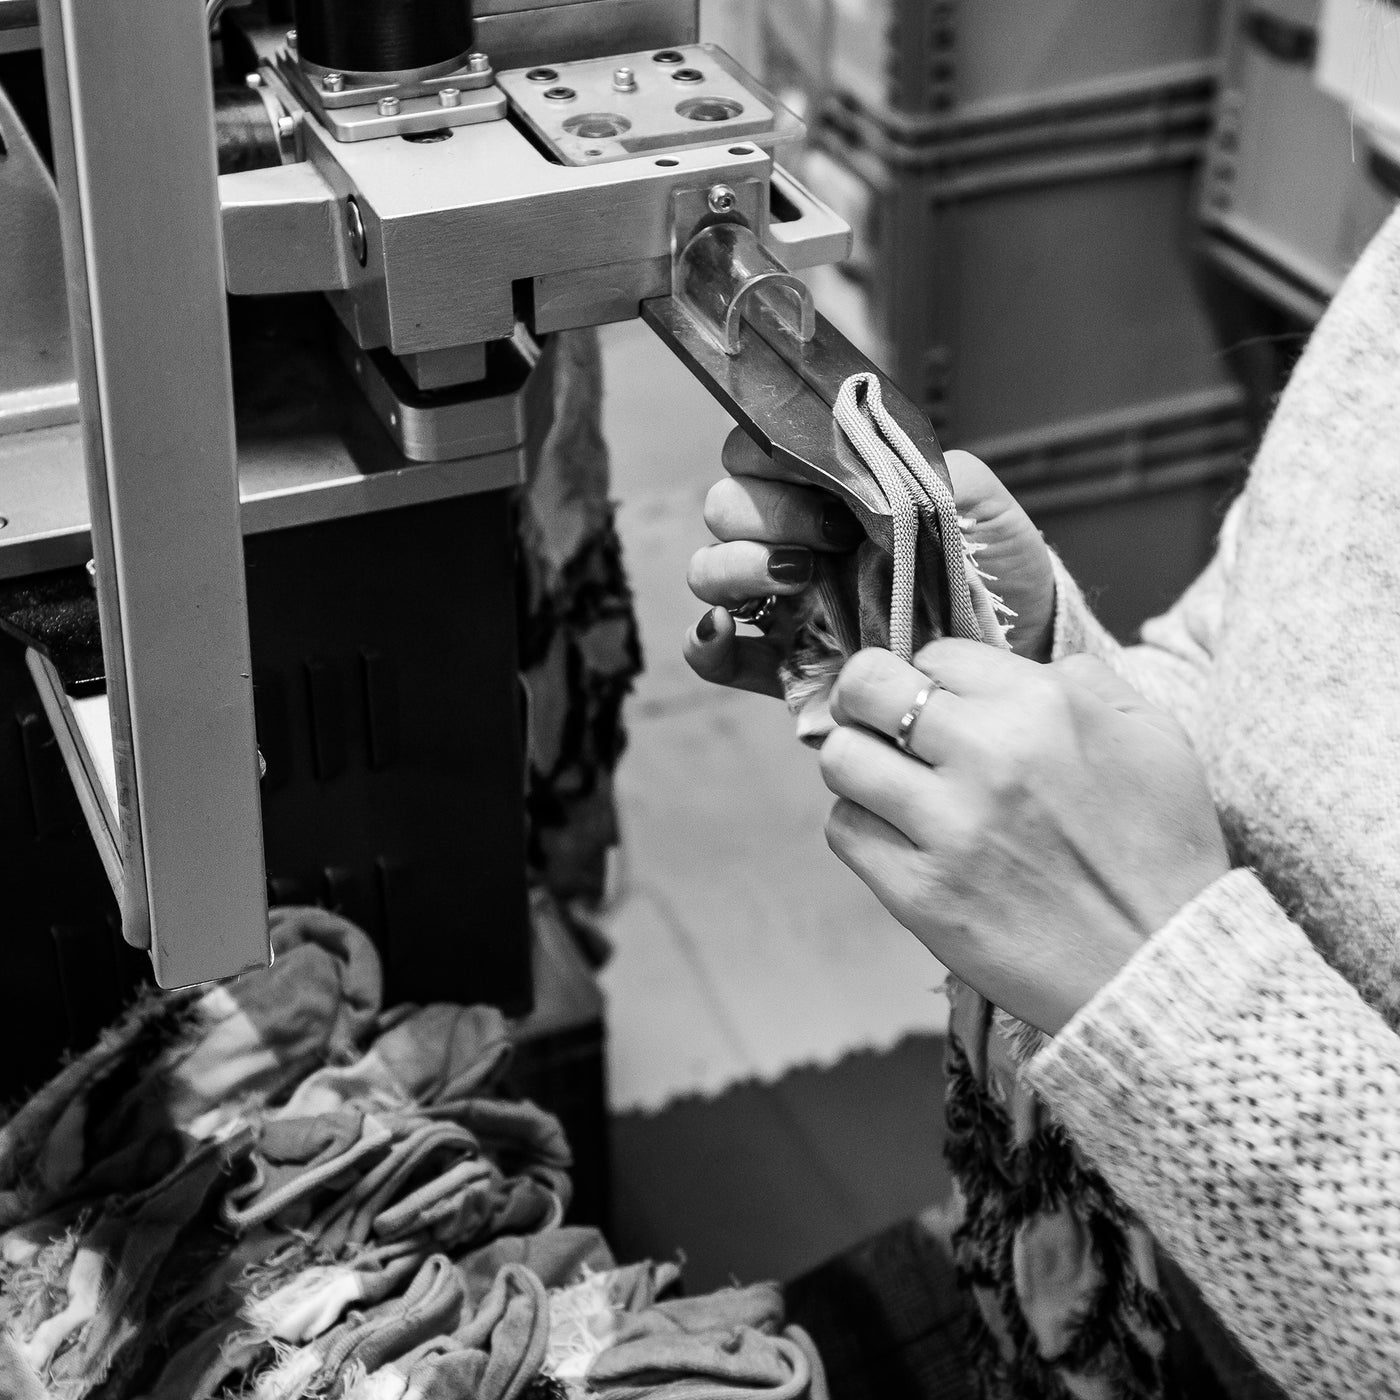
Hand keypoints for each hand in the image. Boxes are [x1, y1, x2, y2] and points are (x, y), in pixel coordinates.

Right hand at [685, 428, 1057, 697]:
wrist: (1014, 652)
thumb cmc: (995, 572)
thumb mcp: (982, 508)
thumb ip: (934, 470)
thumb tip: (880, 459)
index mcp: (826, 494)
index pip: (758, 454)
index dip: (770, 458)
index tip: (826, 484)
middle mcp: (791, 542)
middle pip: (724, 508)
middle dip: (765, 514)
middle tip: (829, 536)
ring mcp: (779, 605)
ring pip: (708, 571)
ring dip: (735, 567)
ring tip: (797, 579)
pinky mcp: (777, 666)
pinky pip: (709, 652)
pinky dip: (704, 640)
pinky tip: (728, 629)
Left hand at [819, 642, 1229, 1033]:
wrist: (1164, 968)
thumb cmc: (1163, 852)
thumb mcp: (1157, 737)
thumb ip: (1089, 680)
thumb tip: (1025, 664)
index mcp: (1043, 706)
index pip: (935, 654)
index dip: (932, 677)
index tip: (940, 705)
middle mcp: (987, 755)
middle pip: (866, 687)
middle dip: (865, 698)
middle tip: (878, 723)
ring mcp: (947, 825)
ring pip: (841, 757)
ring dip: (858, 765)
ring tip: (889, 785)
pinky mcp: (919, 890)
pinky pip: (844, 830)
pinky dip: (861, 827)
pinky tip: (898, 837)